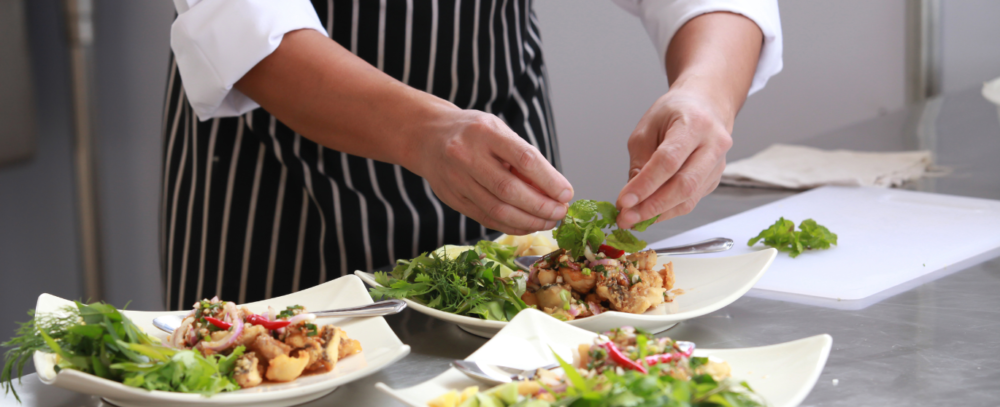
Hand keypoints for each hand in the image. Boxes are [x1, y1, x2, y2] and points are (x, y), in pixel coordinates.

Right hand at [408, 110, 573, 234]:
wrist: (428, 137)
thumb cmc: (473, 133)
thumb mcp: (499, 131)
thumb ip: (523, 157)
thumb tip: (554, 190)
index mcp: (486, 132)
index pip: (523, 158)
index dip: (549, 180)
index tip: (566, 194)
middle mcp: (467, 155)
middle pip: (509, 189)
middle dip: (541, 206)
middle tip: (561, 213)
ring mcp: (457, 179)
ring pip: (497, 210)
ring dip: (529, 221)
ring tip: (549, 221)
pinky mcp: (452, 199)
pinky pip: (486, 219)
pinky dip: (511, 226)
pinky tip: (528, 225)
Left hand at [615, 89, 733, 228]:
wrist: (706, 105)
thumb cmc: (674, 112)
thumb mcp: (647, 128)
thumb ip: (640, 161)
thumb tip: (631, 197)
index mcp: (695, 124)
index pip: (668, 161)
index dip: (645, 184)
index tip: (624, 201)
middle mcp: (713, 145)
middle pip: (684, 185)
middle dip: (652, 206)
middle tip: (627, 218)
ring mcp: (718, 164)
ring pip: (689, 198)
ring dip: (658, 213)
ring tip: (633, 219)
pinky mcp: (715, 179)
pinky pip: (690, 201)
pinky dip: (667, 210)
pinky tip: (649, 213)